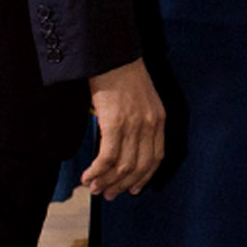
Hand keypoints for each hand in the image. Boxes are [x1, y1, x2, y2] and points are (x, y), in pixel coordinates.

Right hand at [80, 60, 165, 196]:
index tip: (133, 189)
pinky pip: (108, 157)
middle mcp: (150, 124)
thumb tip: (122, 142)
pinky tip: (88, 176)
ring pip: (123, 166)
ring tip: (94, 189)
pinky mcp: (115, 123)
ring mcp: (133, 125)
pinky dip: (98, 171)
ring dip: (107, 181)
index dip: (144, 177)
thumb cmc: (119, 72)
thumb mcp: (138, 97)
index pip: (156, 157)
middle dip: (123, 185)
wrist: (110, 52)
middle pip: (140, 166)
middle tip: (108, 194)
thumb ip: (136, 119)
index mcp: (158, 119)